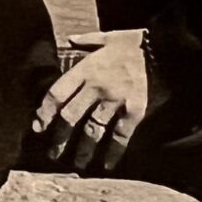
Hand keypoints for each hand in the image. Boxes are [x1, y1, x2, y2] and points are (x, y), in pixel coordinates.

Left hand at [33, 29, 163, 171]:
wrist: (163, 50)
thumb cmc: (133, 43)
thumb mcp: (106, 37)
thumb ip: (85, 40)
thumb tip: (69, 39)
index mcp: (85, 70)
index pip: (57, 94)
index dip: (45, 112)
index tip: (38, 127)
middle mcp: (96, 87)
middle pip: (71, 116)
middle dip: (60, 138)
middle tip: (53, 153)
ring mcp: (115, 100)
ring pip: (93, 130)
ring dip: (83, 149)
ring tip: (77, 164)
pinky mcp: (135, 111)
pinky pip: (121, 135)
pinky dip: (114, 151)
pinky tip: (107, 164)